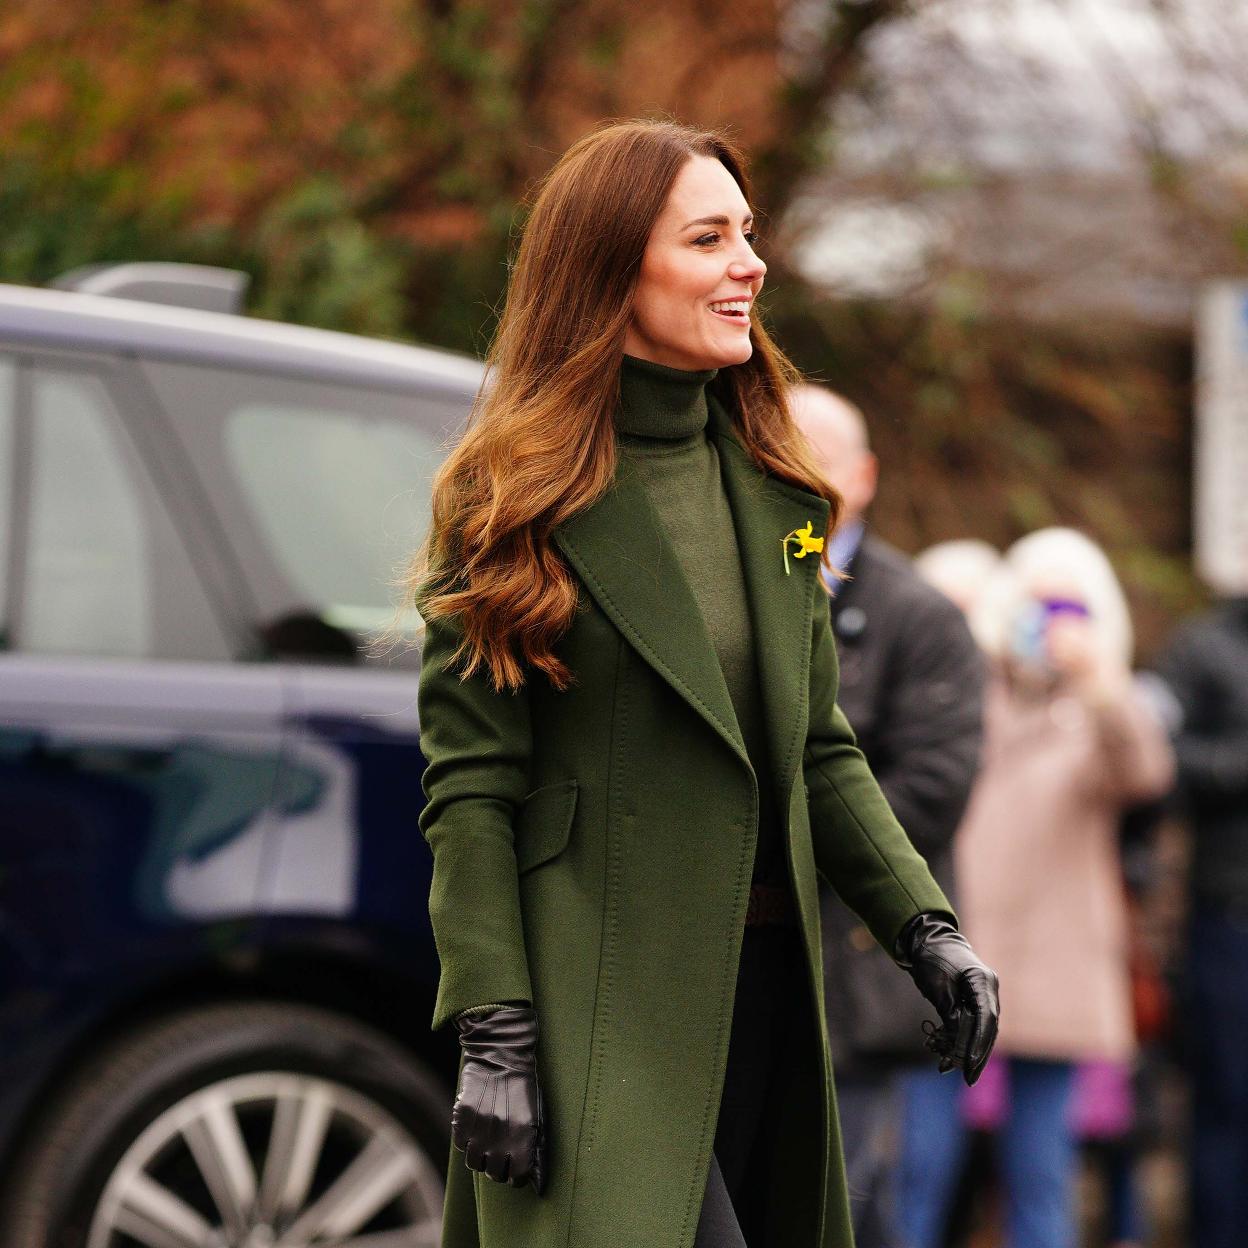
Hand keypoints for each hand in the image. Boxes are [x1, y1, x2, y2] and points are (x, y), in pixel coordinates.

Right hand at [452, 1005, 545, 1192]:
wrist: (500, 1054)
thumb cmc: (523, 1084)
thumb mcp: (535, 1113)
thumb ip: (532, 1144)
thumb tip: (531, 1172)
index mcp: (524, 1135)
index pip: (518, 1175)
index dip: (517, 1176)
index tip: (515, 1171)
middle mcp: (500, 1136)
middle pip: (494, 1174)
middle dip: (498, 1169)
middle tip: (499, 1158)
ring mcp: (479, 1128)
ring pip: (474, 1163)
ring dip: (480, 1157)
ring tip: (485, 1145)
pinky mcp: (462, 1118)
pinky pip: (460, 1145)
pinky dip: (466, 1142)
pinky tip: (475, 1130)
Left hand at [897, 912, 999, 1084]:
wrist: (928, 939)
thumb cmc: (932, 959)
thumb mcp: (938, 987)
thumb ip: (951, 1014)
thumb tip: (958, 1043)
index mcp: (983, 981)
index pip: (987, 1018)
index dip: (979, 1043)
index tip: (968, 1063)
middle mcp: (988, 989)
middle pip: (988, 1028)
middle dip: (977, 1054)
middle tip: (968, 1078)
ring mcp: (983, 995)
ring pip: (981, 1029)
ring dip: (968, 1050)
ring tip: (956, 1071)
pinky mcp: (974, 1000)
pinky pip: (972, 1023)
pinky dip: (962, 1038)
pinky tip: (951, 1056)